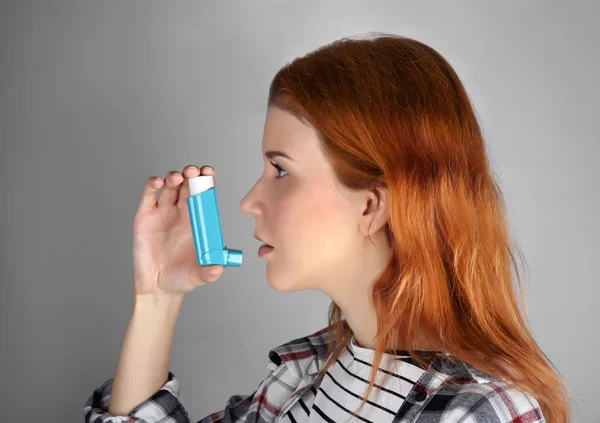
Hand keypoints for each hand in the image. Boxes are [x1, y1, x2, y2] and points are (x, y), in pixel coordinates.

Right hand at [132, 165, 223, 295]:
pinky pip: (148, 197)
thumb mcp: (198, 276)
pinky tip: (156, 182)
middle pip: (187, 186)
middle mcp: (181, 213)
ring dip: (173, 177)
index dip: (207, 181)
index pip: (204, 195)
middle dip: (191, 175)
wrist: (158, 287)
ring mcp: (162, 213)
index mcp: (198, 220)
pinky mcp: (145, 217)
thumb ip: (209, 272)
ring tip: (177, 177)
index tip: (209, 172)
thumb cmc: (181, 278)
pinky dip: (151, 186)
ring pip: (169, 187)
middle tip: (194, 171)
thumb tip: (218, 269)